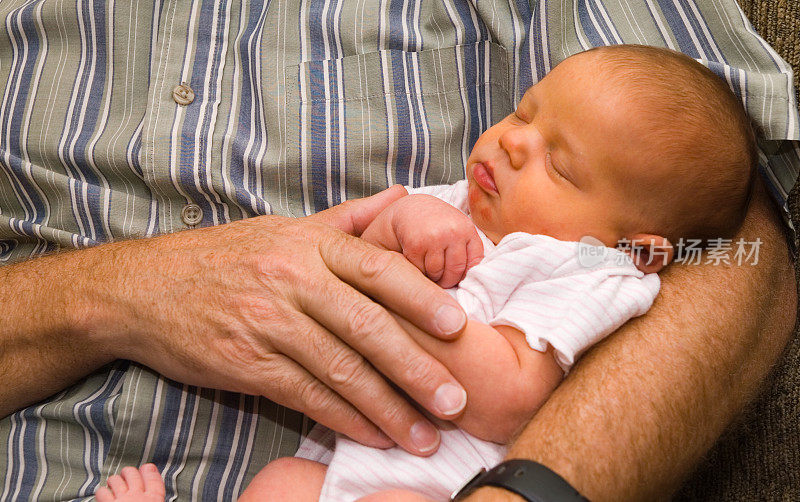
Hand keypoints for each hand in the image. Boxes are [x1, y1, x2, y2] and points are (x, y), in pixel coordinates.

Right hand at [78, 186, 468, 454]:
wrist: (142, 288)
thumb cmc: (223, 257)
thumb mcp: (283, 228)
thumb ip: (347, 219)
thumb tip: (401, 197)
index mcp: (308, 244)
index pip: (378, 268)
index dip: (421, 298)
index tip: (458, 327)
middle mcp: (291, 280)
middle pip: (367, 326)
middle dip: (416, 367)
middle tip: (455, 400)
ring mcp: (267, 323)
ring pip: (341, 369)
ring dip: (388, 407)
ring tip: (424, 434)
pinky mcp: (245, 363)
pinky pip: (306, 395)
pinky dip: (344, 419)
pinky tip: (373, 434)